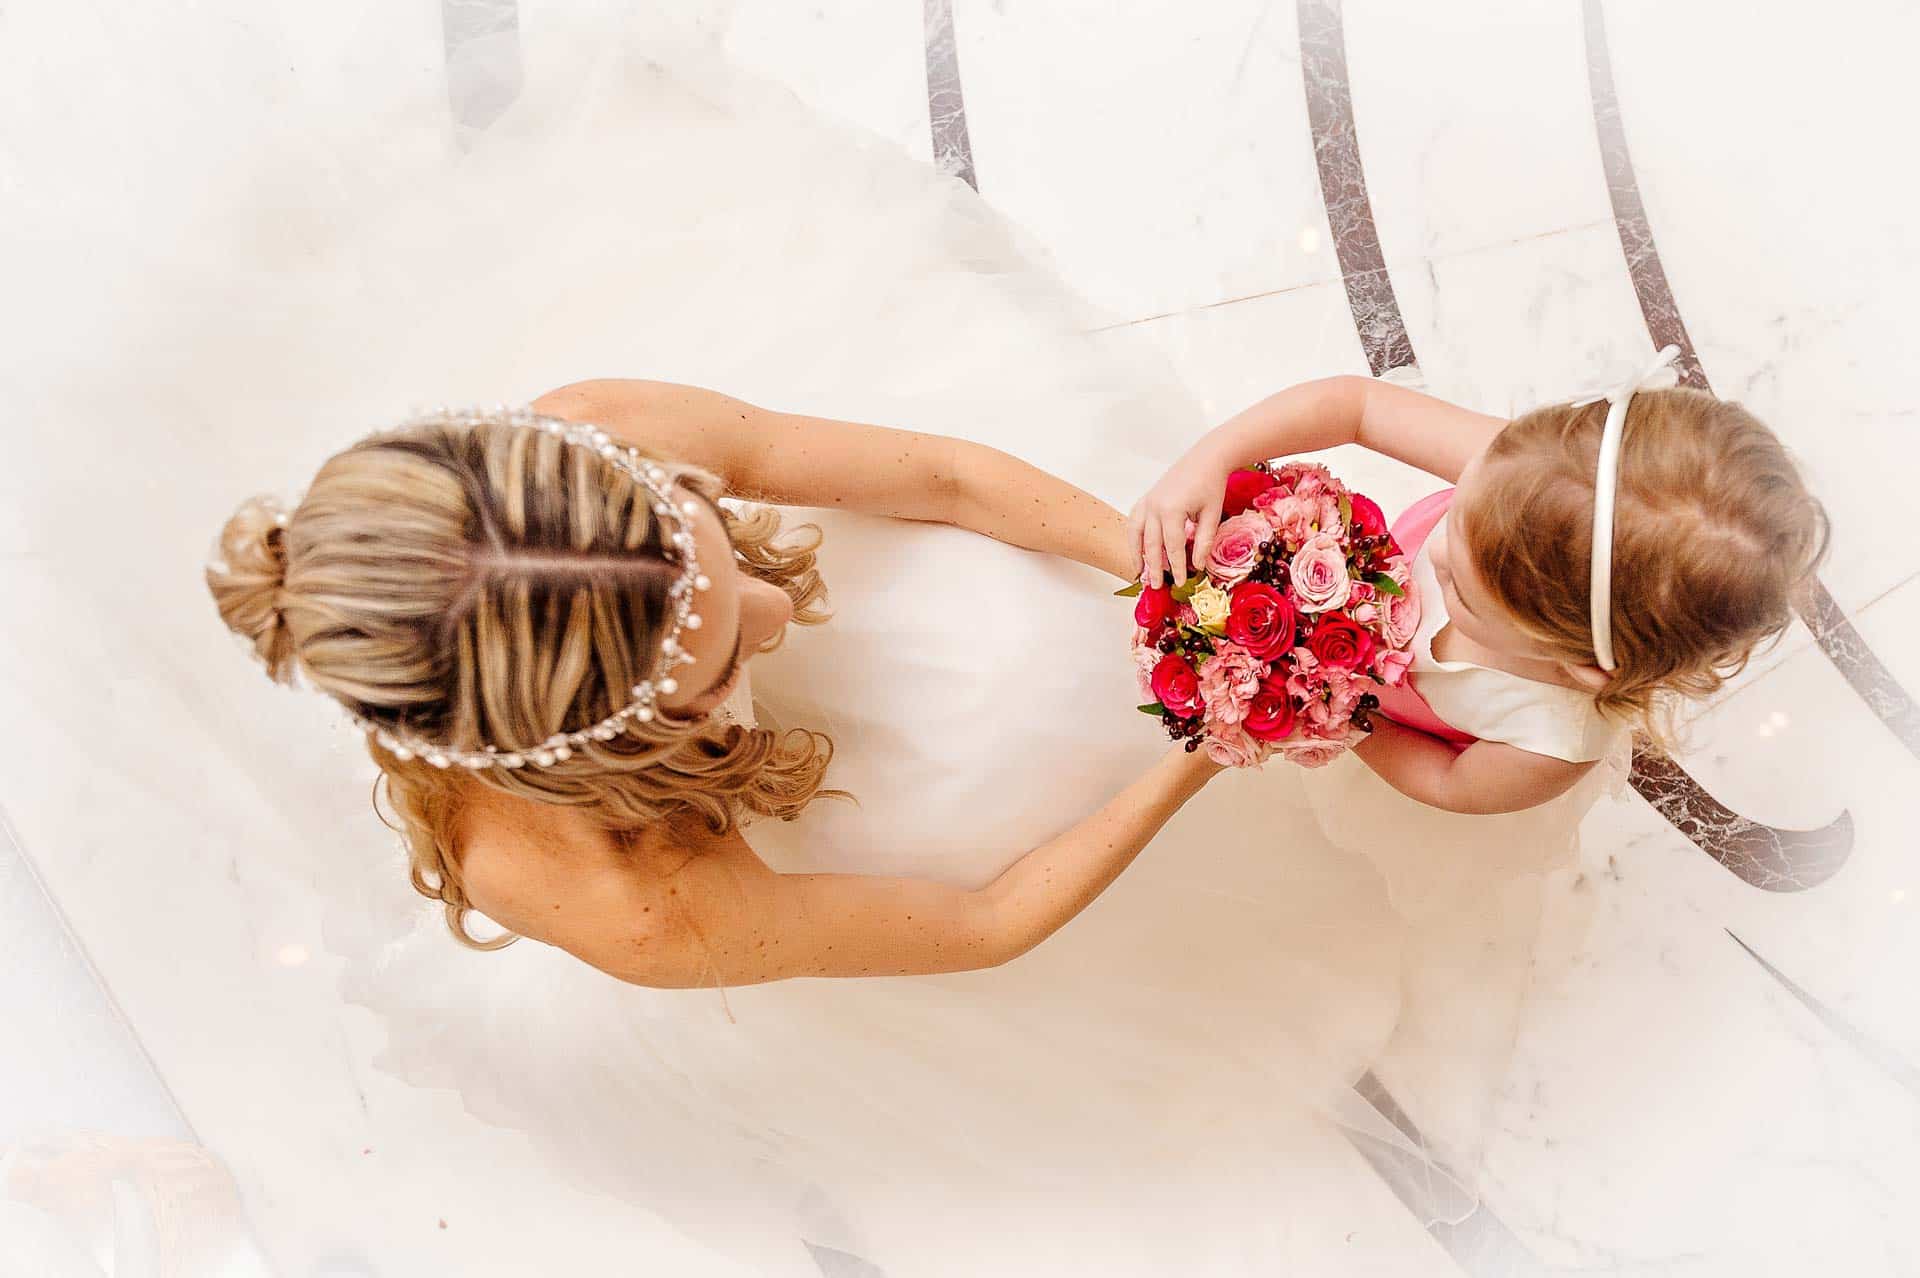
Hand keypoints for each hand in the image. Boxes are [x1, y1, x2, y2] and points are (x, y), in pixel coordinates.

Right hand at [1127, 444, 1231, 587]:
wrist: (1206, 458)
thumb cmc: (1211, 484)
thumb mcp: (1212, 514)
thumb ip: (1204, 541)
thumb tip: (1198, 565)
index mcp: (1172, 510)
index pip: (1173, 546)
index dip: (1177, 566)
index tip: (1180, 582)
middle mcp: (1155, 506)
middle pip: (1152, 544)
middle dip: (1155, 567)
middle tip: (1156, 586)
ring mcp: (1148, 501)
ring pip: (1136, 534)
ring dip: (1137, 554)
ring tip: (1139, 573)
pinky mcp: (1147, 498)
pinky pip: (1134, 521)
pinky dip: (1133, 537)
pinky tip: (1137, 549)